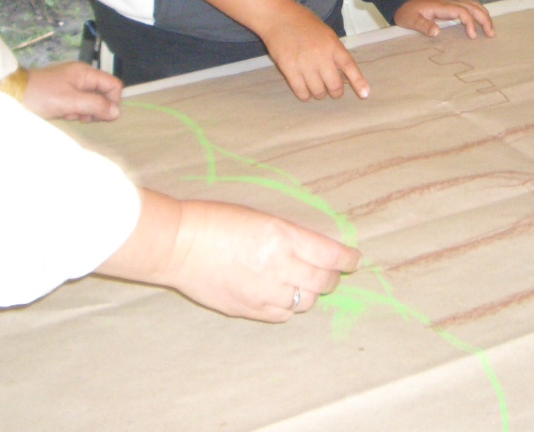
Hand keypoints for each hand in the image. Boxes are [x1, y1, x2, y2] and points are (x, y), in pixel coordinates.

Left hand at [20, 62, 121, 121]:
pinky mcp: (64, 92)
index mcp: (86, 73)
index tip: (100, 115)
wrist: (12, 93)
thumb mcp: (70, 102)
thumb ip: (95, 105)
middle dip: (95, 108)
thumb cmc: (41, 95)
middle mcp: (82, 76)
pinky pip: (79, 103)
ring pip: (91, 100)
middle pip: (103, 94)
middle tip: (81, 116)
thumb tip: (117, 112)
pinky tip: (63, 114)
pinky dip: (74, 110)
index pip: (113, 85)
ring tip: (69, 115)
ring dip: (84, 111)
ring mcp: (72, 83)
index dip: (112, 102)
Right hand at [163, 199, 360, 321]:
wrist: (180, 245)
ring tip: (304, 283)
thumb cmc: (216, 222)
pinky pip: (283, 315)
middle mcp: (278, 266)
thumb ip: (289, 236)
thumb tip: (315, 251)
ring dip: (311, 292)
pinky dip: (289, 306)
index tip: (353, 259)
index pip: (330, 254)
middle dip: (332, 277)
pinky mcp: (249, 309)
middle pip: (323, 281)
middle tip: (331, 272)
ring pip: (306, 301)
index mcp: (282, 236)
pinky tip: (283, 295)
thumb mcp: (260, 217)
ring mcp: (264, 292)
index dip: (347, 259)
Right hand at [259, 3, 369, 100]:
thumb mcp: (326, 34)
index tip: (364, 94)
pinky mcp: (290, 69)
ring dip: (319, 94)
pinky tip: (304, 92)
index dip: (358, 82)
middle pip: (334, 85)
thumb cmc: (304, 23)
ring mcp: (305, 64)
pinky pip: (301, 92)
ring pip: (318, 92)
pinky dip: (305, 95)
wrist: (278, 16)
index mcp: (333, 45)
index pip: (350, 67)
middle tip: (332, 91)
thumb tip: (342, 75)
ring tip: (316, 90)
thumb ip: (334, 52)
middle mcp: (322, 56)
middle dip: (335, 93)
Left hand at [393, 0, 494, 39]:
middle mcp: (449, 3)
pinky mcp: (451, 7)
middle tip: (491, 34)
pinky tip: (482, 24)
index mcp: (442, 7)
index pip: (462, 11)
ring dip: (484, 15)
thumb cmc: (408, 11)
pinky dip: (479, 14)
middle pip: (472, 6)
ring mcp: (451, 4)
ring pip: (473, 5)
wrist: (404, 0)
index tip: (472, 36)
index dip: (470, 22)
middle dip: (484, 19)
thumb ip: (423, 25)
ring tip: (491, 30)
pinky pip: (470, 7)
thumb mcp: (411, 20)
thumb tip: (437, 32)